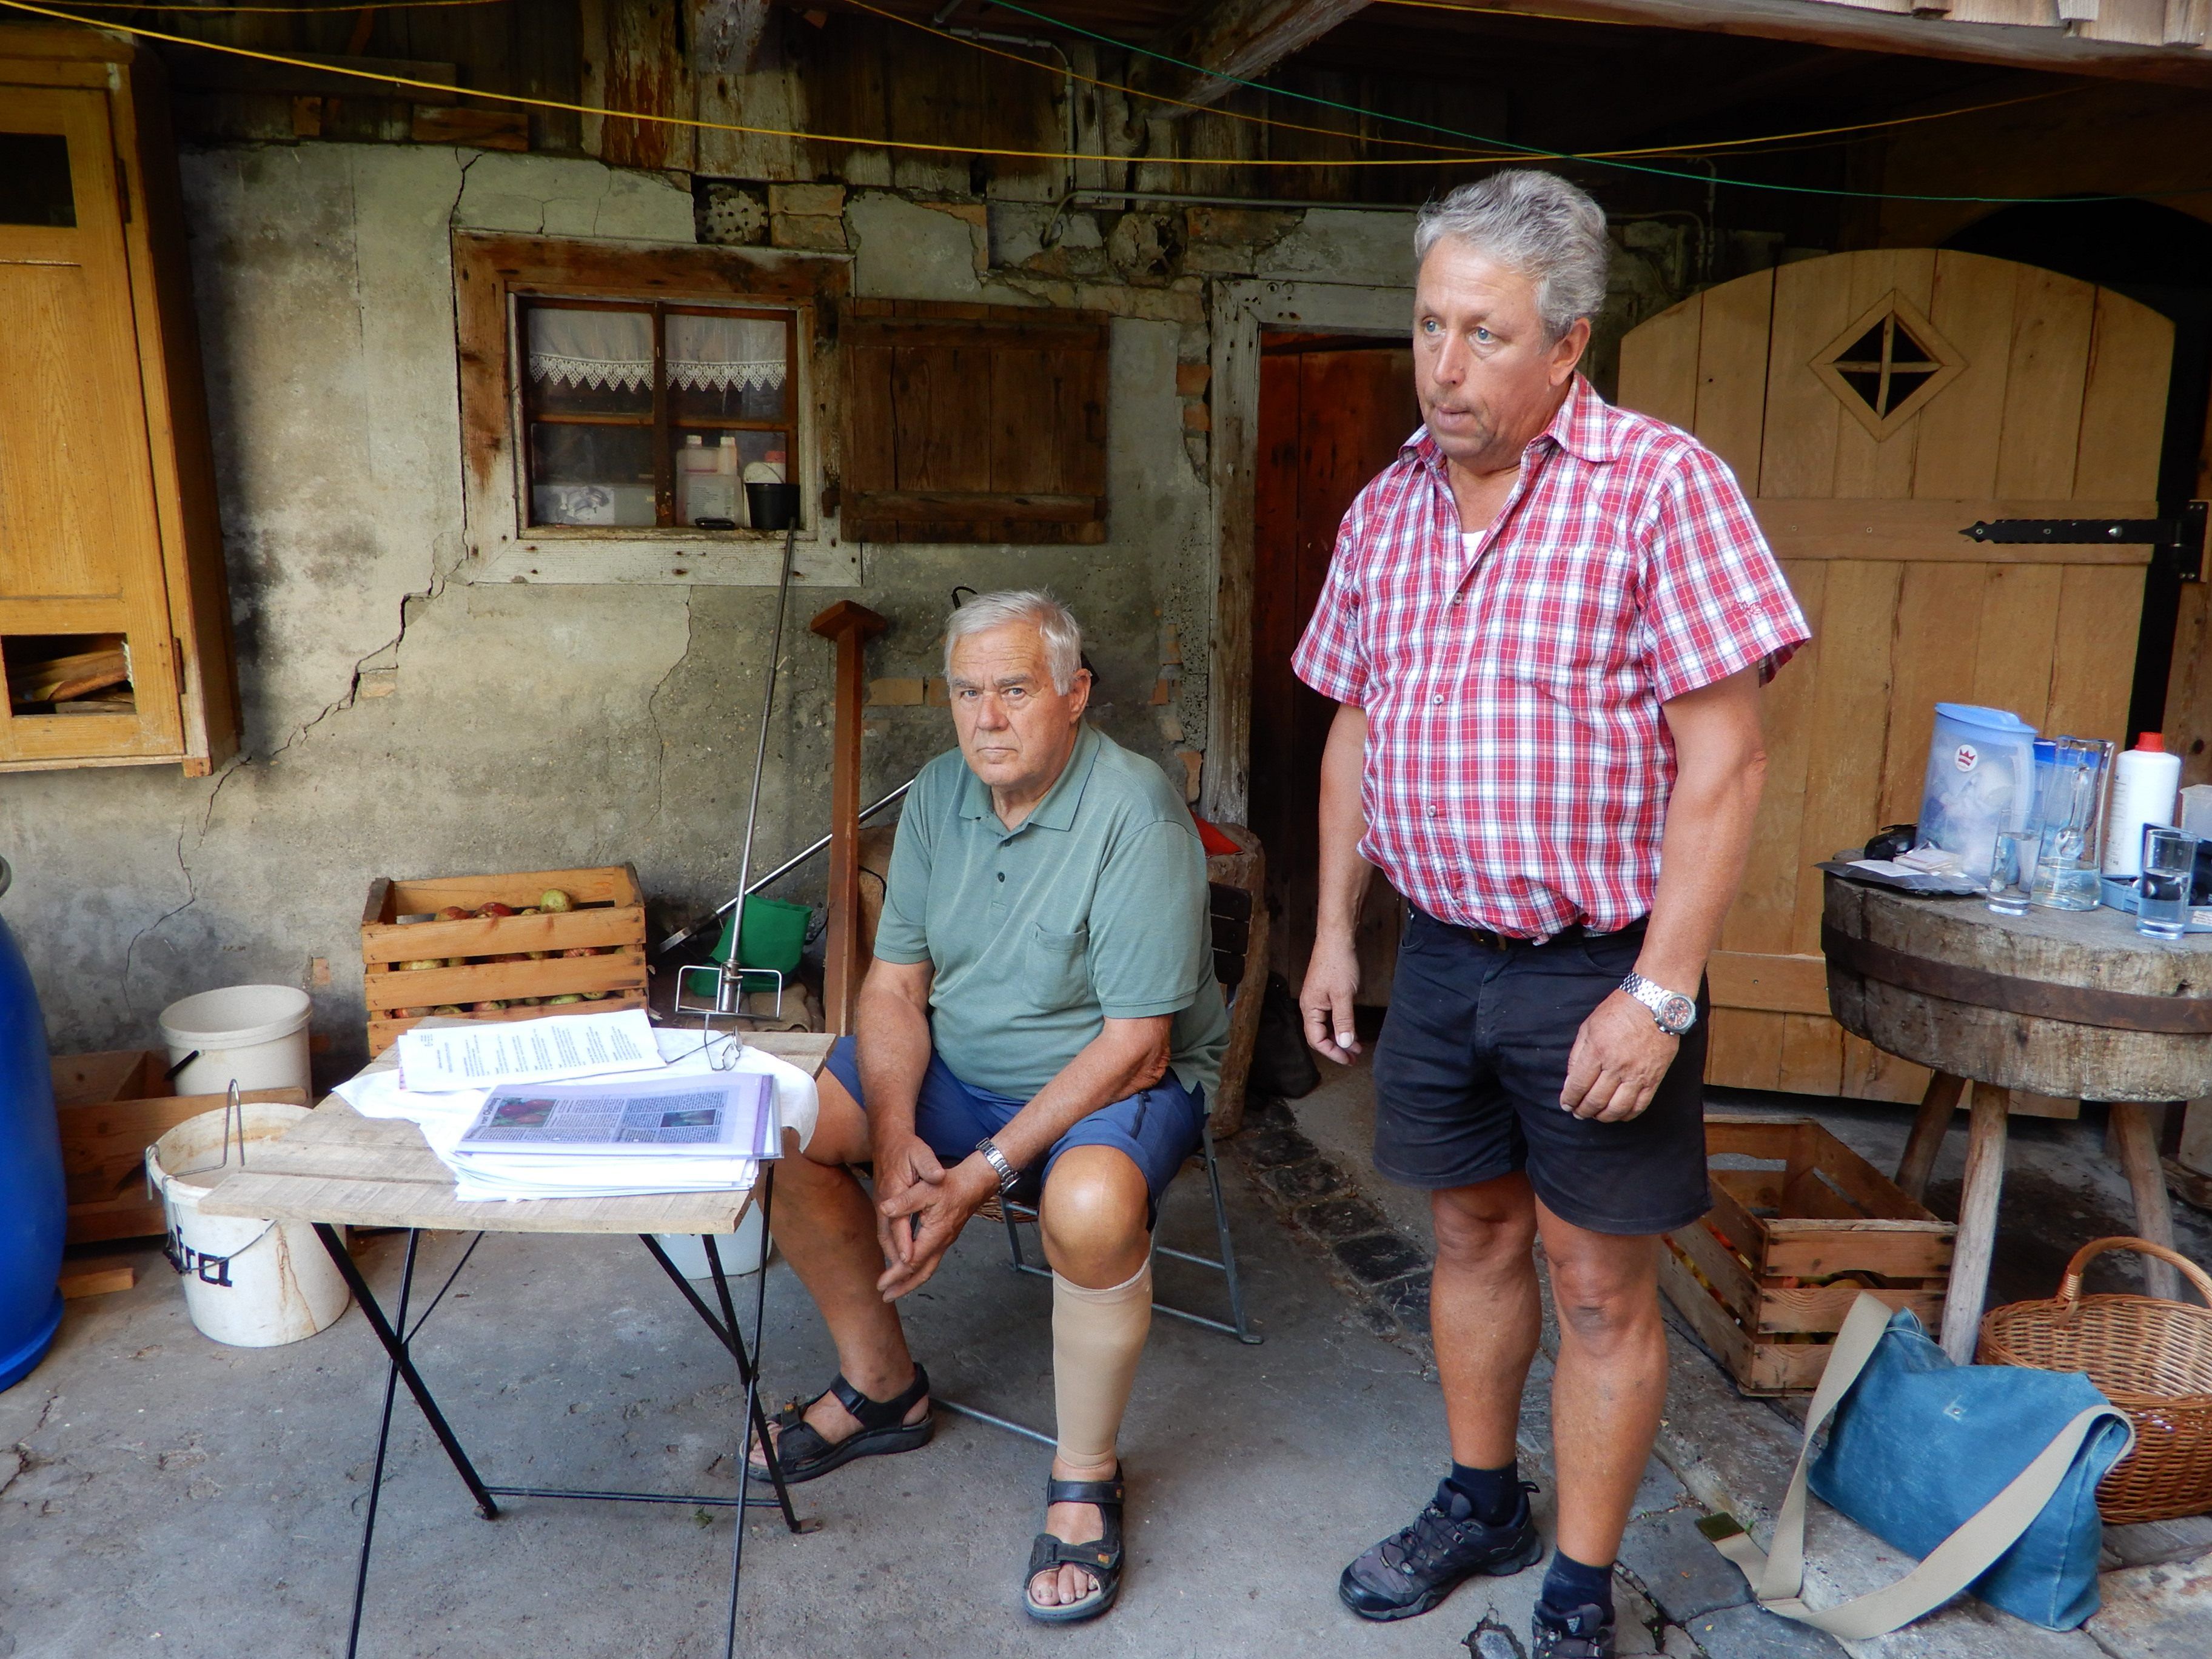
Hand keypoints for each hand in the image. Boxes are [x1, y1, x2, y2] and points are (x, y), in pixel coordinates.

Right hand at [869, 1131, 944, 1270]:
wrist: (887, 1137)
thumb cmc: (905, 1147)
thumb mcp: (920, 1153)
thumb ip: (928, 1167)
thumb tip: (938, 1175)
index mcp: (893, 1193)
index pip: (898, 1225)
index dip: (904, 1244)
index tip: (910, 1262)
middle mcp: (884, 1203)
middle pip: (887, 1238)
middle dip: (893, 1261)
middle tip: (897, 1284)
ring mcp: (882, 1205)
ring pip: (884, 1237)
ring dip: (891, 1257)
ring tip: (897, 1279)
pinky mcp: (884, 1205)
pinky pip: (885, 1231)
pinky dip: (891, 1246)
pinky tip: (898, 1256)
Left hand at [874, 1148, 991, 1300]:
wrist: (975, 1184)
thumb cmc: (951, 1185)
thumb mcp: (925, 1190)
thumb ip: (904, 1201)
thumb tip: (884, 1209)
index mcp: (935, 1234)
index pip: (912, 1262)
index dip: (895, 1274)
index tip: (880, 1284)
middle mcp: (942, 1243)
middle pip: (922, 1273)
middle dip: (903, 1287)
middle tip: (886, 1297)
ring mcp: (945, 1242)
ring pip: (928, 1269)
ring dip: (911, 1281)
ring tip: (896, 1290)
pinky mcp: (945, 1238)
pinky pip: (931, 1261)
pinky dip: (918, 1270)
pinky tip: (910, 1269)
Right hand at [1300, 932, 1363, 1063]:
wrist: (1337, 938)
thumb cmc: (1338, 963)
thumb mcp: (1343, 996)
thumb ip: (1343, 1021)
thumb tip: (1344, 1044)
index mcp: (1310, 1008)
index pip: (1317, 1040)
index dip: (1332, 1052)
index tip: (1348, 1059)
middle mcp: (1310, 1005)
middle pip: (1319, 1035)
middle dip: (1336, 1048)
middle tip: (1353, 1058)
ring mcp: (1317, 999)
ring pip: (1326, 1026)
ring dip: (1340, 1038)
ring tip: (1356, 1047)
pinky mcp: (1325, 993)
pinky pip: (1330, 1016)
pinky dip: (1341, 1025)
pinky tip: (1352, 1029)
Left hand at [1561, 990, 1678, 1121]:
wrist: (1656, 1003)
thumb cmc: (1620, 1010)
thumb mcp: (1589, 1026)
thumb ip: (1577, 1054)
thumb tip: (1572, 1079)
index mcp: (1597, 1051)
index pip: (1578, 1086)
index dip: (1569, 1099)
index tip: (1566, 1104)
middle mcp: (1616, 1066)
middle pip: (1596, 1100)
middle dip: (1583, 1111)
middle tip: (1578, 1113)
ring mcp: (1637, 1074)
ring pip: (1617, 1108)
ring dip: (1603, 1117)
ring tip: (1596, 1115)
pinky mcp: (1654, 1078)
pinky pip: (1640, 1105)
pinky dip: (1627, 1115)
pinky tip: (1619, 1114)